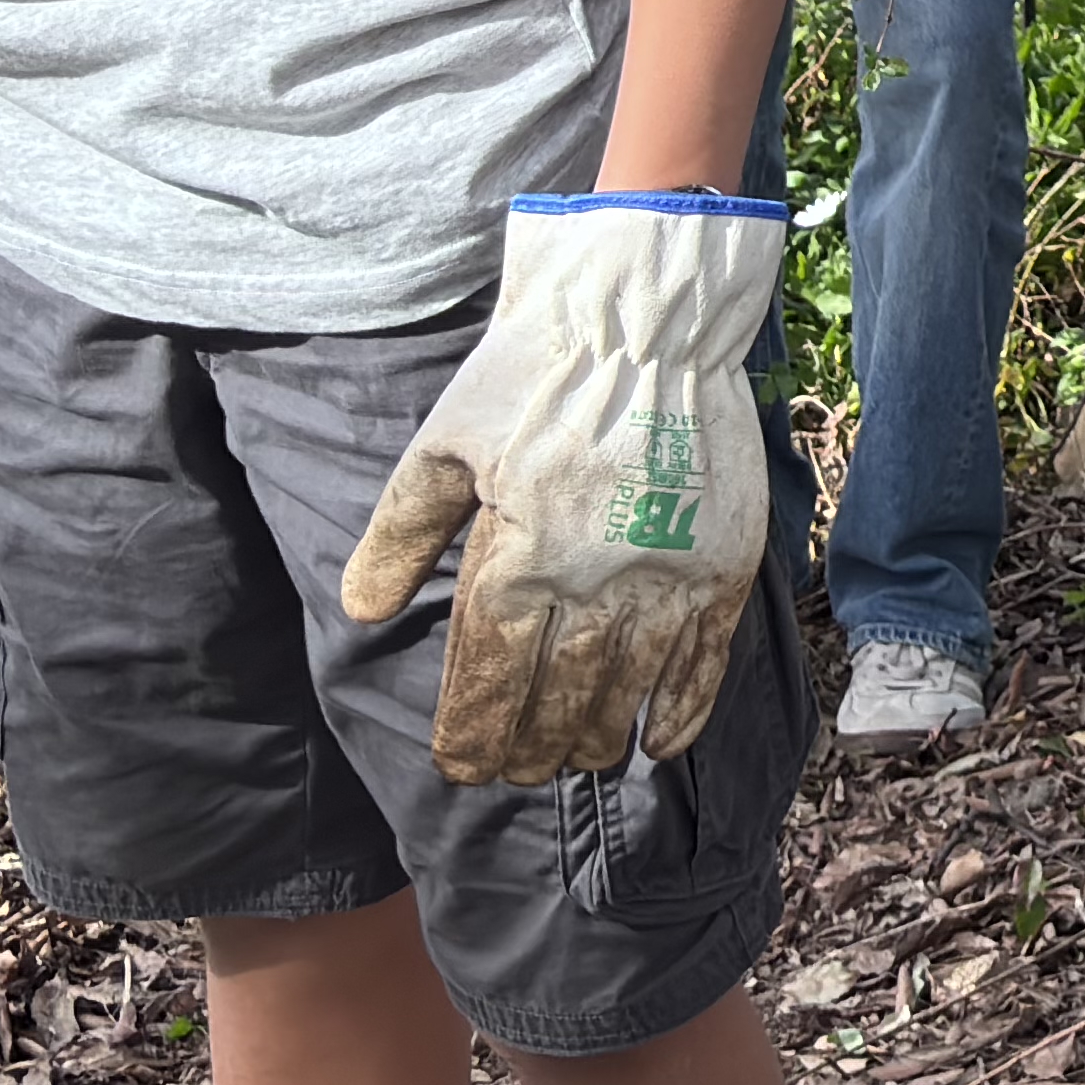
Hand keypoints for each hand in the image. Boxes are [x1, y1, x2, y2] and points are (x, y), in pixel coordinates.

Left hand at [333, 192, 787, 781]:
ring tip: (576, 758)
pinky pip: (706, 663)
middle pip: (555, 706)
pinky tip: (661, 744)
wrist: (641, 313)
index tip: (460, 766)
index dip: (470, 739)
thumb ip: (400, 536)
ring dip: (596, 741)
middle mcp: (590, 587)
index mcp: (514, 564)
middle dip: (528, 752)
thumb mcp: (441, 447)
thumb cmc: (530, 372)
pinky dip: (684, 713)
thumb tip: (363, 611)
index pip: (487, 686)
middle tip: (515, 771)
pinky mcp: (722, 563)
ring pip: (627, 697)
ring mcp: (664, 579)